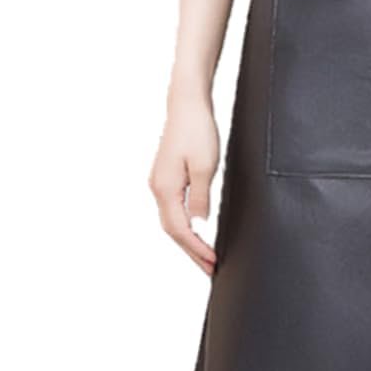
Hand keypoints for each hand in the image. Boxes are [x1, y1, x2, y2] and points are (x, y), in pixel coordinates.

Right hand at [148, 77, 219, 274]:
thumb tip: (199, 224)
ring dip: (187, 239)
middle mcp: (157, 188)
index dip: (196, 249)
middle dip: (191, 251)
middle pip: (172, 230)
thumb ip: (201, 198)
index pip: (180, 230)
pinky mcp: (166, 175)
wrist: (187, 103)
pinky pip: (173, 208)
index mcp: (166, 188)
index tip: (212, 263)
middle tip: (210, 268)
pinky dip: (184, 223)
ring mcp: (160, 182)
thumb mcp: (206, 166)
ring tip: (205, 254)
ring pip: (171, 220)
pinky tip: (196, 228)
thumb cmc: (198, 130)